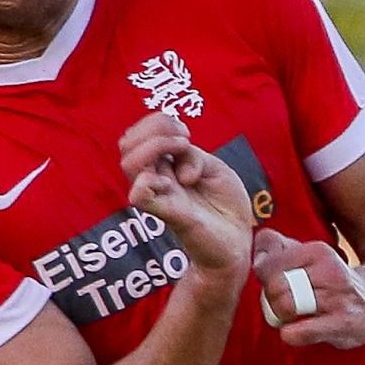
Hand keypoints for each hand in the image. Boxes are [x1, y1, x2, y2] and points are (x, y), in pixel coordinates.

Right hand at [120, 113, 252, 276]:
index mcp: (165, 166)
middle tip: (185, 137)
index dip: (158, 122)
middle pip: (127, 144)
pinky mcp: (170, 215)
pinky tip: (177, 180)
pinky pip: (141, 197)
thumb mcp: (215, 168)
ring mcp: (160, 197)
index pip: (137, 135)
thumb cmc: (225, 205)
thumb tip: (179, 167)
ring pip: (129, 164)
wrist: (238, 242)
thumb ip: (193, 157)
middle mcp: (156, 179)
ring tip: (183, 147)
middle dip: (155, 127)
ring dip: (156, 145)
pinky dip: (152, 181)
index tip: (185, 131)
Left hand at [253, 227, 364, 346]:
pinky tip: (294, 332)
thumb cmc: (332, 282)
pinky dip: (290, 334)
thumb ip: (278, 246)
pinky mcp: (341, 324)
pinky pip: (300, 332)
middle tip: (280, 306)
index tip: (274, 287)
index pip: (269, 264)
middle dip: (270, 299)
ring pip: (284, 306)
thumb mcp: (310, 256)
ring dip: (280, 316)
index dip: (264, 279)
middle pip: (275, 285)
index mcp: (318, 251)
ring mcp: (336, 299)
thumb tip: (258, 242)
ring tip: (289, 318)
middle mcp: (329, 271)